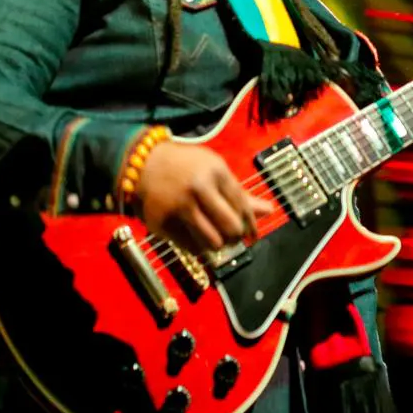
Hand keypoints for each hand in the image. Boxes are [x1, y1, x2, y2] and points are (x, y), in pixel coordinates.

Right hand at [135, 140, 273, 253]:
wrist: (143, 164)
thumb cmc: (187, 168)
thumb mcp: (215, 171)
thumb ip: (240, 194)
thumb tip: (270, 211)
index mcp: (216, 171)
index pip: (243, 206)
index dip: (251, 225)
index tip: (253, 236)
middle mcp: (198, 188)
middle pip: (231, 227)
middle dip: (236, 238)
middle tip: (234, 239)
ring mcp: (179, 206)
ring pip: (212, 242)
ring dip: (218, 245)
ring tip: (216, 239)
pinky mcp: (162, 223)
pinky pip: (190, 247)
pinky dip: (198, 246)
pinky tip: (196, 236)